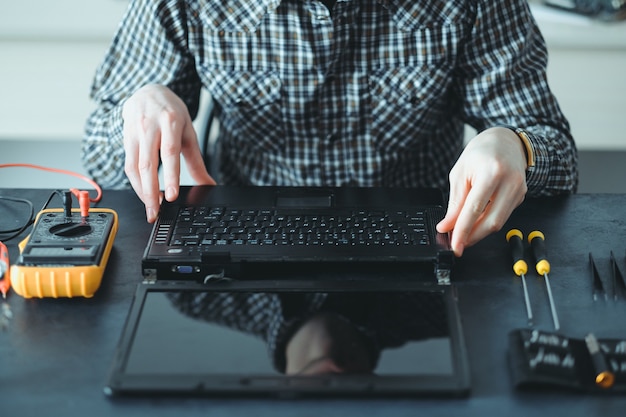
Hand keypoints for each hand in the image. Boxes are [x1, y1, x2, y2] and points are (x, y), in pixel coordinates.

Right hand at [122, 84, 215, 222]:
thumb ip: (196, 161)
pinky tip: (144, 194)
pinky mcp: (124, 137)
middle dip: (150, 192)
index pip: (169, 152)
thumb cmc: (171, 113)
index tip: (171, 196)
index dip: (170, 176)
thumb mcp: (188, 132)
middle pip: (147, 164)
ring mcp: (134, 131)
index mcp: (170, 122)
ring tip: (151, 208)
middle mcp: (149, 125)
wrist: (148, 92)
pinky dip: (136, 183)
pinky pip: (128, 164)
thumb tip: (208, 183)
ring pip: (133, 167)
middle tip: (155, 212)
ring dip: (141, 191)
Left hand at [436, 127, 527, 255]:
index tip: (454, 245)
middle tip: (457, 244)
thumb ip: (455, 203)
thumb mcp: (460, 174)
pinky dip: (487, 222)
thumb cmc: (480, 153)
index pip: (475, 209)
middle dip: (472, 237)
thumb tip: (447, 226)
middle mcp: (511, 182)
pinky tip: (476, 222)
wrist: (505, 141)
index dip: (463, 231)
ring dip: (479, 232)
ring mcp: (519, 190)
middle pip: (492, 221)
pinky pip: (503, 216)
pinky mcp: (521, 197)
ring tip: (463, 234)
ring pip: (499, 222)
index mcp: (492, 172)